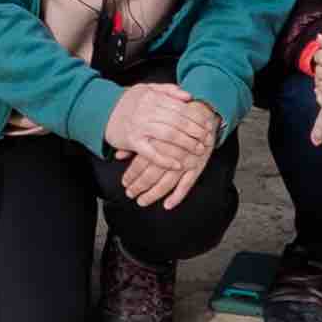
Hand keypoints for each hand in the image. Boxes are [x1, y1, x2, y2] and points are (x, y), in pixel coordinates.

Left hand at [108, 86, 218, 213]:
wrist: (203, 115)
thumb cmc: (175, 121)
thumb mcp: (155, 125)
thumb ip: (138, 141)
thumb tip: (118, 155)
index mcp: (159, 141)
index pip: (140, 163)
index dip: (131, 175)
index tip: (124, 183)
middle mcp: (171, 153)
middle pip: (151, 175)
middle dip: (138, 186)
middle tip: (129, 194)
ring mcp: (186, 161)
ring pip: (166, 183)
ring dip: (153, 194)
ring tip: (142, 201)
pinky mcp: (197, 167)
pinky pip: (186, 185)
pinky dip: (177, 197)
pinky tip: (167, 205)